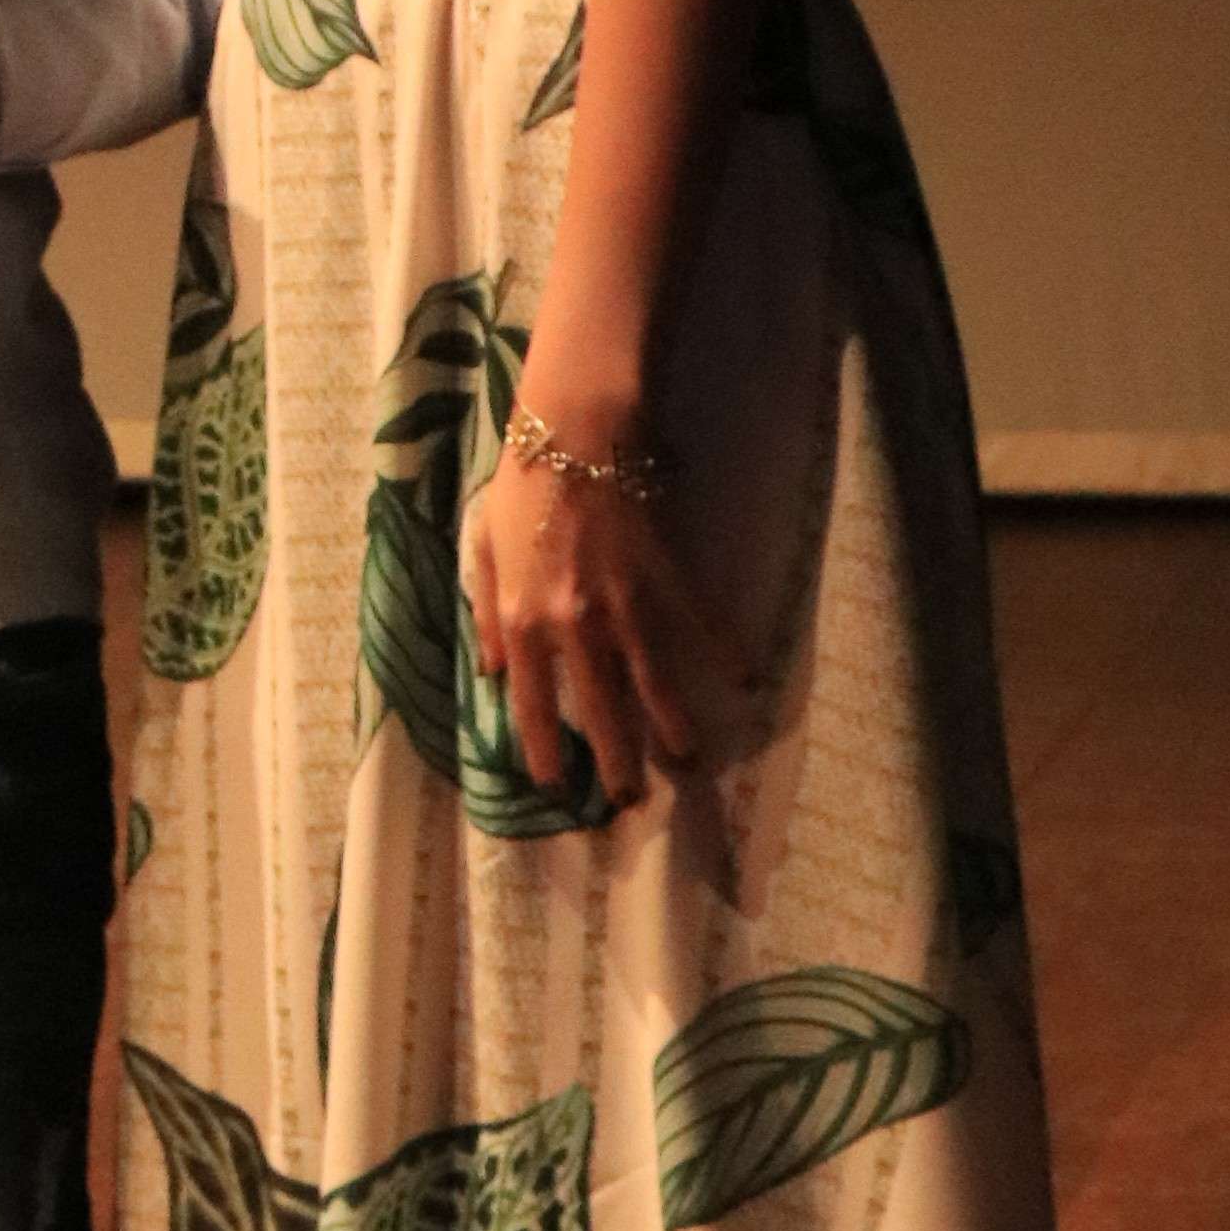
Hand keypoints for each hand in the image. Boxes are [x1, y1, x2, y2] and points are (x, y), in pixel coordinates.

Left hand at [463, 443, 737, 809]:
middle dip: (617, 760)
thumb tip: (488, 672)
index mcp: (524, 620)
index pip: (532, 703)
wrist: (575, 430)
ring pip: (652, 683)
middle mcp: (574, 625)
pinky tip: (745, 683)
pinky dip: (725, 654)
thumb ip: (487, 614)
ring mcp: (625, 604)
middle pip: (600, 709)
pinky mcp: (666, 576)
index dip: (544, 750)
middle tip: (630, 801)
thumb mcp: (484, 550)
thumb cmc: (521, 485)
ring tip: (687, 763)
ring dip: (671, 728)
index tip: (557, 788)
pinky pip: (700, 625)